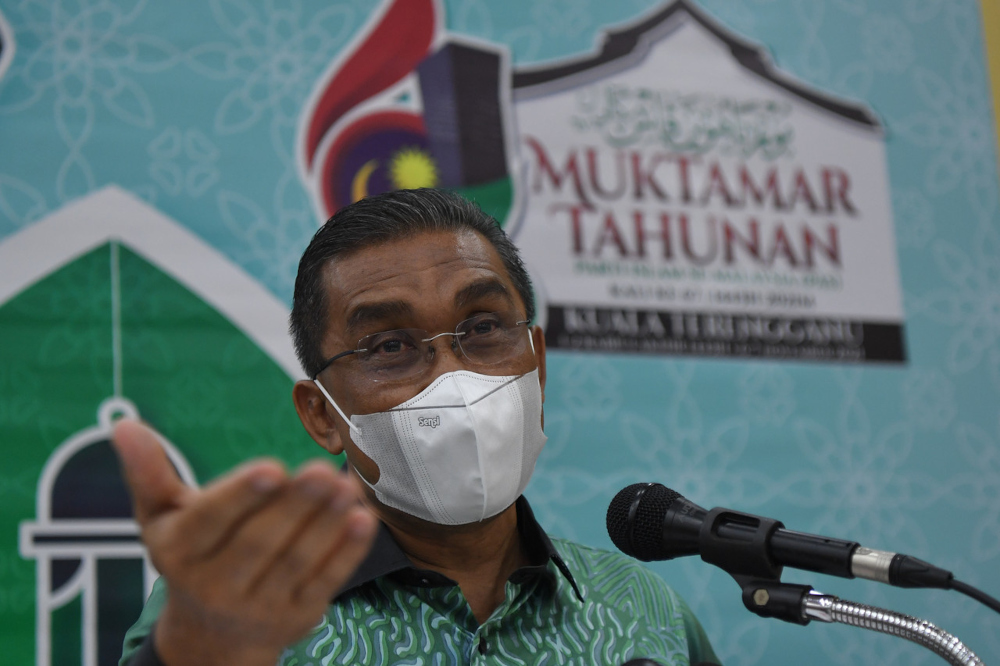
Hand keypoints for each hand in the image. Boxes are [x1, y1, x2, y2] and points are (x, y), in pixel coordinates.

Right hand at [113, 419, 377, 665]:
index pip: (211, 523)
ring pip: (296, 562)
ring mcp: (260, 606)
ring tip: (348, 486)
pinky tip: (363, 518)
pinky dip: (346, 551)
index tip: (271, 467)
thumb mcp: (161, 518)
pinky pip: (325, 581)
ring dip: (325, 523)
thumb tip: (122, 425)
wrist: (212, 637)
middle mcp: (216, 586)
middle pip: (259, 542)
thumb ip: (149, 472)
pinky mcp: (298, 616)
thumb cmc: (190, 556)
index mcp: (180, 554)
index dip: (241, 496)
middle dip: (294, 505)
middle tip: (322, 468)